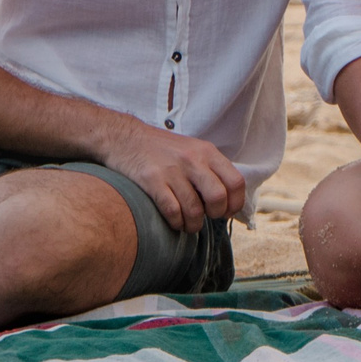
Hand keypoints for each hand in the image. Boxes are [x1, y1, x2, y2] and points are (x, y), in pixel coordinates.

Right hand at [101, 118, 247, 232]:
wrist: (124, 137)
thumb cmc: (161, 149)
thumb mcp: (192, 150)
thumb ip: (210, 169)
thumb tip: (228, 198)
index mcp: (207, 152)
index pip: (236, 182)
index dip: (235, 203)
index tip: (226, 212)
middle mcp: (193, 159)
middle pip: (218, 197)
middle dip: (214, 215)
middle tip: (206, 217)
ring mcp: (172, 170)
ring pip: (194, 210)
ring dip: (193, 224)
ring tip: (187, 224)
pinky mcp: (152, 180)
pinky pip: (172, 211)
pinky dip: (176, 222)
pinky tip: (173, 221)